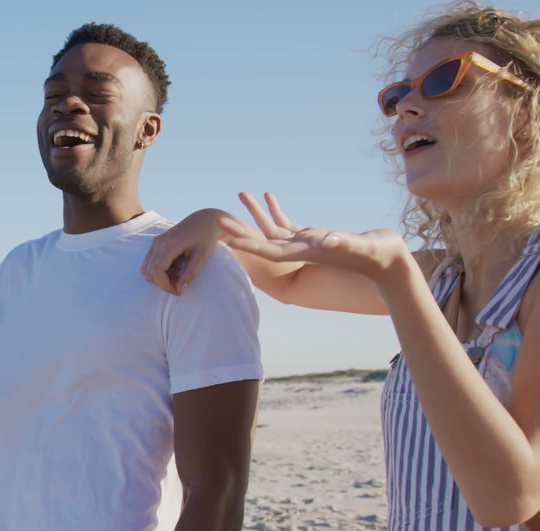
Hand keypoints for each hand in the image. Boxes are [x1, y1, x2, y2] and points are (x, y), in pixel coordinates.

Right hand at [141, 208, 228, 294]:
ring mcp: (156, 242)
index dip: (166, 286)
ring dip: (159, 278)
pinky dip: (158, 271)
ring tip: (178, 276)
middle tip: (180, 285)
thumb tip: (180, 290)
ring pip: (146, 269)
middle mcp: (159, 242)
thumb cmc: (207, 236)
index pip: (157, 272)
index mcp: (170, 244)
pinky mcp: (156, 243)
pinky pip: (149, 263)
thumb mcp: (203, 255)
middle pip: (149, 273)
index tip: (179, 292)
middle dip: (163, 284)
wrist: (205, 219)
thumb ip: (190, 272)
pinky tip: (174, 269)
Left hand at [221, 192, 409, 280]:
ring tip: (241, 195)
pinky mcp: (314, 236)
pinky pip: (288, 223)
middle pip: (264, 240)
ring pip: (273, 228)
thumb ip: (345, 242)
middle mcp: (302, 250)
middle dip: (242, 230)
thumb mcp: (360, 246)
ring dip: (256, 214)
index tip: (228, 240)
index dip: (250, 245)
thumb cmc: (377, 253)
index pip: (271, 250)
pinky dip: (276, 210)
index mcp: (307, 253)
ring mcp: (306, 244)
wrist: (388, 260)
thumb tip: (329, 238)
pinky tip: (267, 196)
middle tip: (218, 220)